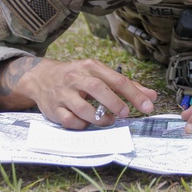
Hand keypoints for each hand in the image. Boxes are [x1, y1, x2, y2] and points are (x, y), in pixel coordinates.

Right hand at [13, 58, 156, 129]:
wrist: (40, 77)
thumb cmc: (77, 77)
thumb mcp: (99, 74)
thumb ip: (125, 86)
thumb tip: (151, 97)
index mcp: (91, 67)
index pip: (117, 79)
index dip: (134, 94)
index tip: (148, 106)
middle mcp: (76, 77)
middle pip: (98, 88)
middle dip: (114, 102)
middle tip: (125, 114)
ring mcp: (63, 93)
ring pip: (82, 108)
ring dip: (99, 118)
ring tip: (108, 121)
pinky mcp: (54, 109)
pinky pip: (69, 121)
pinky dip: (81, 125)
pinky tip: (87, 123)